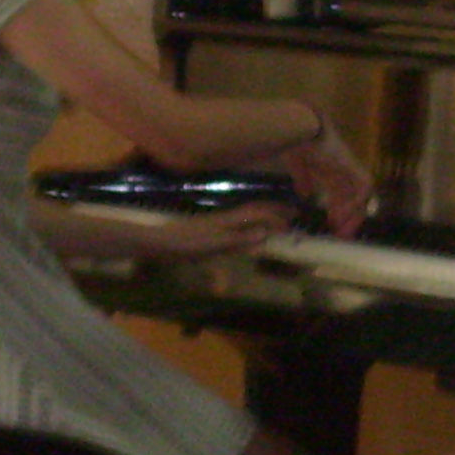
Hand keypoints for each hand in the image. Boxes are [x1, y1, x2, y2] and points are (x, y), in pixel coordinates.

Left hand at [152, 200, 294, 259]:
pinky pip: (238, 221)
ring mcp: (217, 221)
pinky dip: (251, 221)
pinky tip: (249, 229)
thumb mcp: (215, 245)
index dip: (277, 216)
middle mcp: (226, 216)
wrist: (160, 243)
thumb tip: (266, 234)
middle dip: (274, 211)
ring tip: (277, 219)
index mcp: (230, 219)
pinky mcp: (210, 228)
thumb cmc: (187, 245)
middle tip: (292, 215)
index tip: (294, 219)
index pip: (260, 213)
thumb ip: (240, 239)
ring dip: (264, 214)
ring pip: (247, 213)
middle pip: (255, 209)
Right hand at [285, 124, 371, 236]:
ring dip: (354, 214)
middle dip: (349, 217)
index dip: (340, 209)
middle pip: (354, 196)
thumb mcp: (298, 167)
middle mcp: (344, 169)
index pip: (342, 192)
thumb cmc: (296, 144)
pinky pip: (363, 187)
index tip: (333, 225)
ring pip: (361, 194)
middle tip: (342, 235)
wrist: (300, 129)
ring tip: (344, 230)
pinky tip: (342, 215)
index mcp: (332, 168)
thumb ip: (303, 180)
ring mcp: (350, 167)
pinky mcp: (353, 166)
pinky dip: (355, 202)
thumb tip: (304, 194)